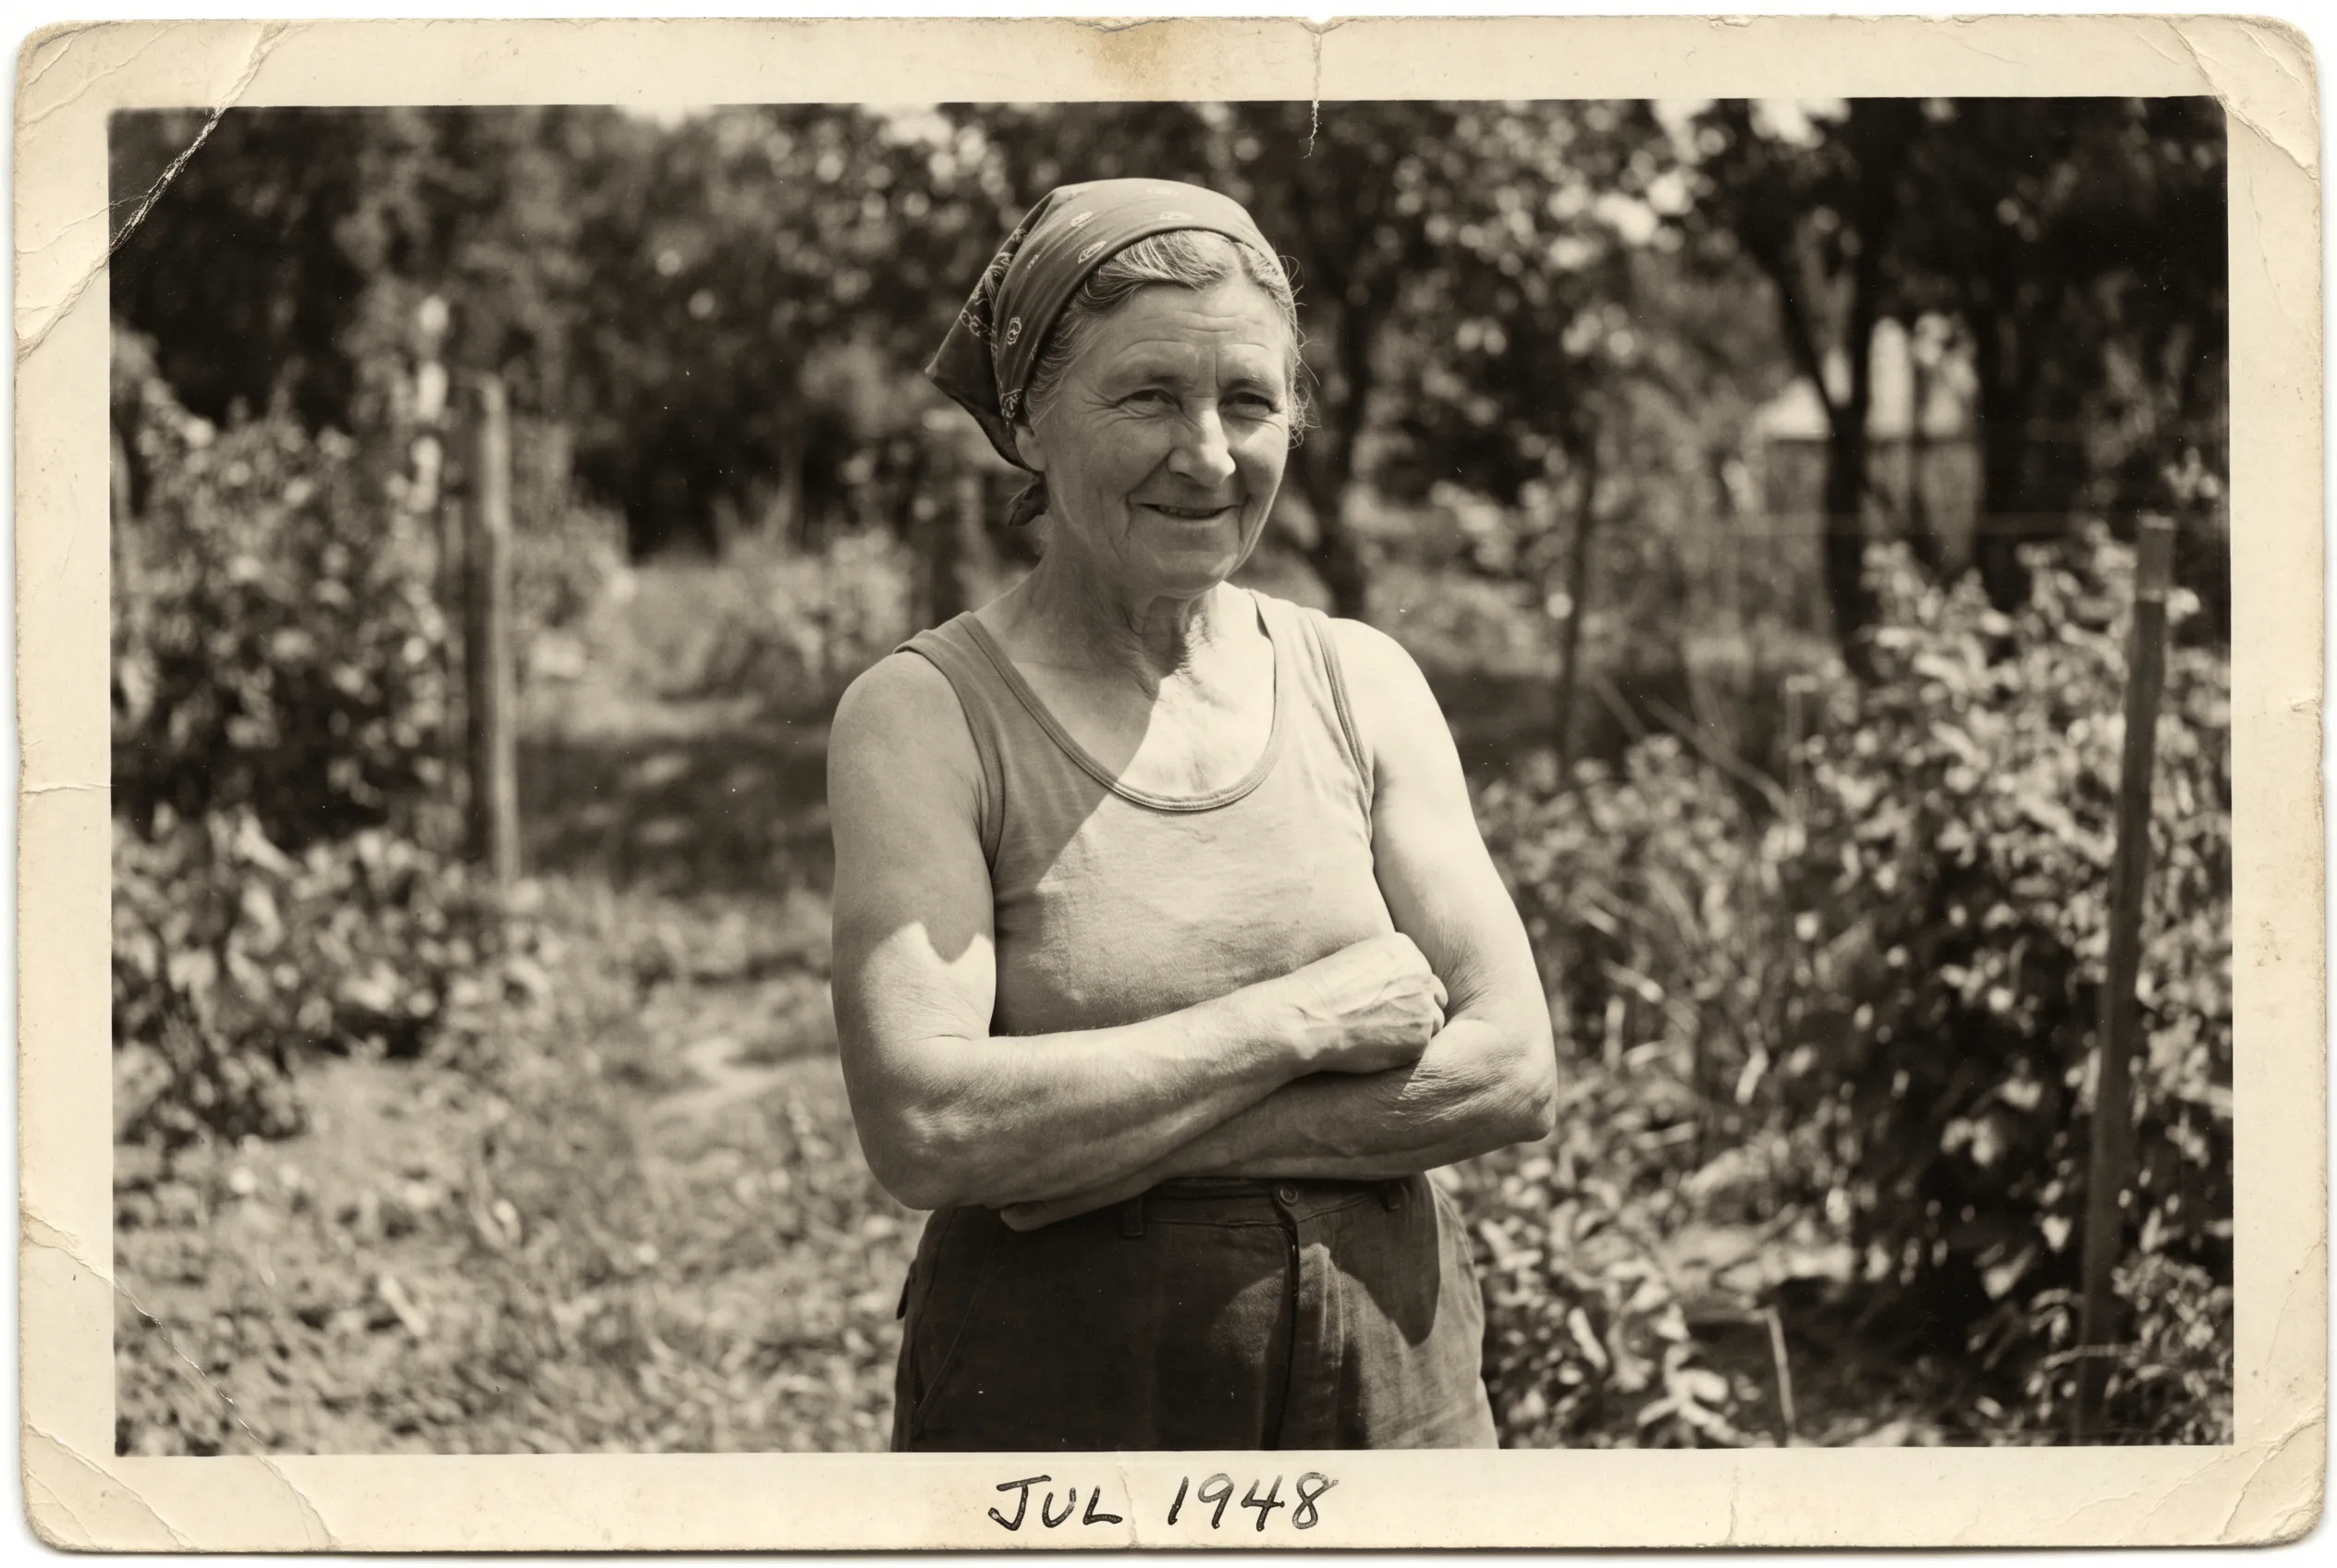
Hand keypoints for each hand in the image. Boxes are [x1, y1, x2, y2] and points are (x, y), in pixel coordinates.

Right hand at [1282, 932, 1446, 1074]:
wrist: (1308, 1019)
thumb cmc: (1321, 990)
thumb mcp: (1356, 960)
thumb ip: (1386, 969)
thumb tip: (1399, 987)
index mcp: (1404, 949)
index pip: (1421, 973)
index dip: (1406, 990)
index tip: (1387, 1002)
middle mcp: (1421, 974)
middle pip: (1435, 996)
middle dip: (1418, 1009)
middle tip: (1391, 1022)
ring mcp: (1424, 1008)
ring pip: (1433, 1023)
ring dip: (1415, 1031)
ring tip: (1381, 1036)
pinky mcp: (1420, 1040)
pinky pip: (1421, 1047)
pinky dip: (1404, 1050)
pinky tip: (1377, 1048)